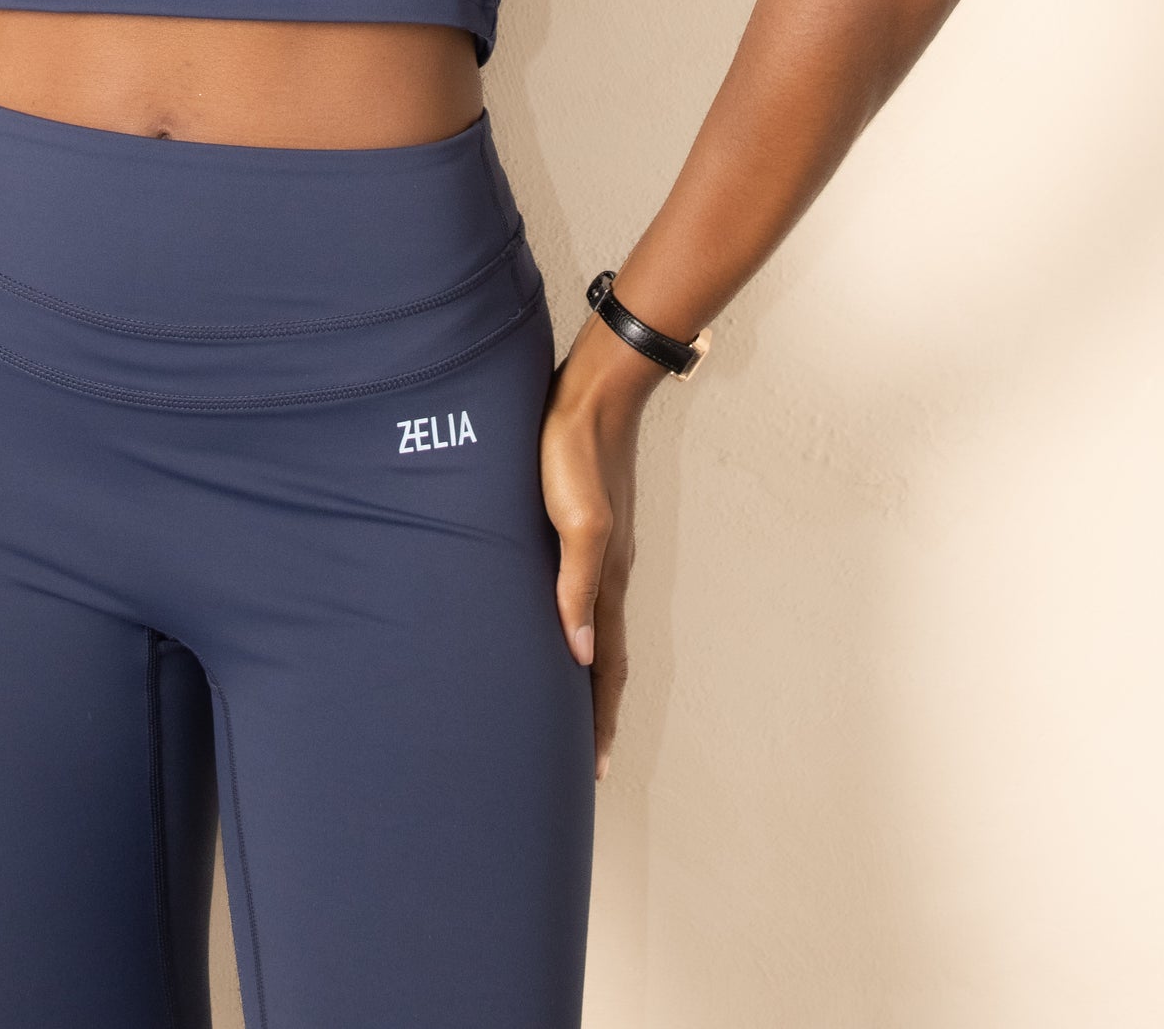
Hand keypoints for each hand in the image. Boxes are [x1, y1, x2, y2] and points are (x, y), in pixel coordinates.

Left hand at [539, 318, 664, 781]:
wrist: (590, 394)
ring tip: (572, 706)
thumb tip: (575, 653)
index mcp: (606, 578)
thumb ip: (576, 584)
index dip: (597, 717)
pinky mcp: (583, 525)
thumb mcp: (576, 521)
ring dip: (587, 673)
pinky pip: (582, 593)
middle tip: (584, 758)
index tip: (590, 768)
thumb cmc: (574, 452)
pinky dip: (576, 626)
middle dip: (595, 709)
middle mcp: (607, 572)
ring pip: (594, 627)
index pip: (604, 667)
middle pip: (605, 657)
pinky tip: (557, 623)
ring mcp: (598, 549)